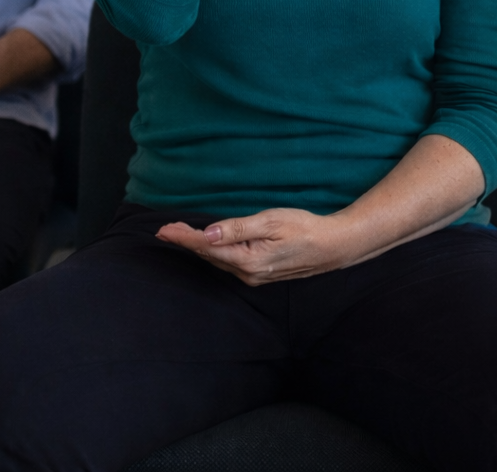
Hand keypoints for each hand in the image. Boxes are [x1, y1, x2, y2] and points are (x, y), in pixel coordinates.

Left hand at [156, 208, 354, 285]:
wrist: (333, 246)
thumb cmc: (304, 228)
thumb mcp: (271, 222)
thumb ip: (237, 228)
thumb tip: (207, 233)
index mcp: (247, 260)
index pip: (206, 247)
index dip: (183, 238)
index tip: (163, 230)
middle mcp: (246, 273)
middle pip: (208, 256)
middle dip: (185, 242)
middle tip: (164, 229)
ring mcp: (253, 276)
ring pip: (217, 260)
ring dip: (197, 247)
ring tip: (179, 234)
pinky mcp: (259, 273)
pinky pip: (228, 262)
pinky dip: (213, 251)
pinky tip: (207, 244)